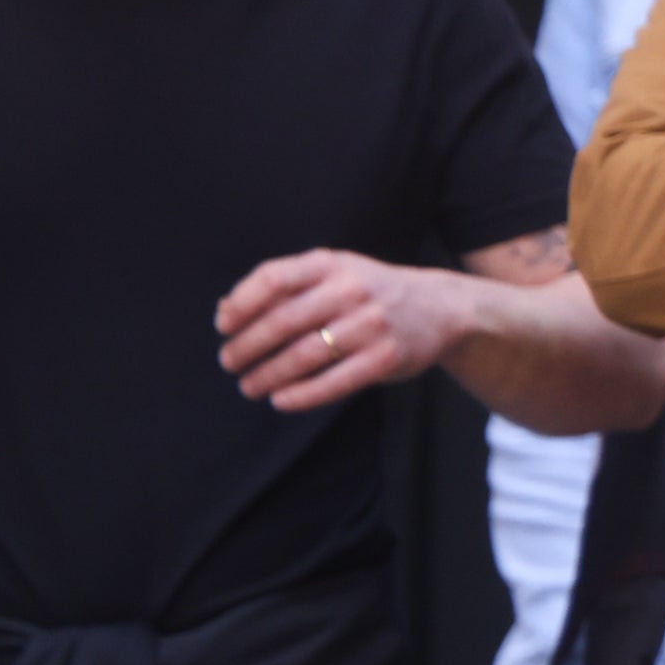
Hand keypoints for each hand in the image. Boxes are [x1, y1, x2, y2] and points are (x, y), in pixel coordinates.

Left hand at [217, 249, 483, 410]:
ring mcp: (370, 325)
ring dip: (267, 375)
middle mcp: (351, 290)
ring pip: (304, 355)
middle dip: (247, 347)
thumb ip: (286, 285)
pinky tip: (280, 400)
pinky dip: (301, 395)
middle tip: (229, 363)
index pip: (273, 279)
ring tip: (249, 387)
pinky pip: (333, 382)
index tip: (223, 327)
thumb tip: (226, 311)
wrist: (441, 307)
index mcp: (332, 263)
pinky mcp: (385, 358)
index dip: (241, 305)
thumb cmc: (371, 290)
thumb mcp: (334, 271)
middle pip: (282, 321)